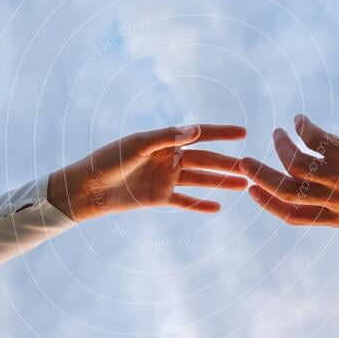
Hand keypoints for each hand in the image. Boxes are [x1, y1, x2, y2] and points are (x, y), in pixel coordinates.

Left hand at [48, 124, 247, 221]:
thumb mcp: (138, 145)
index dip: (221, 133)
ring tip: (243, 184)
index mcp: (164, 141)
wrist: (88, 188)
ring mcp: (165, 179)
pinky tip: (218, 206)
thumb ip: (167, 137)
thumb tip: (196, 130)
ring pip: (200, 180)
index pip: (199, 135)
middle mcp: (168, 158)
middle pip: (204, 160)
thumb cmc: (109, 160)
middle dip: (227, 163)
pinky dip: (200, 204)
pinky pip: (184, 201)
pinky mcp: (159, 198)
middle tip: (250, 166)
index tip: (243, 132)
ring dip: (221, 182)